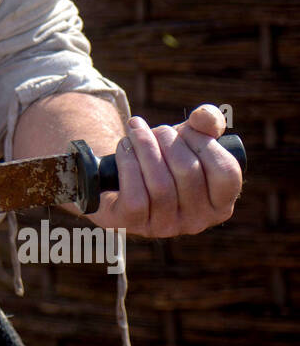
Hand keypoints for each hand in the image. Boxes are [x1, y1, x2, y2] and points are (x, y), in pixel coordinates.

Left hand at [86, 104, 242, 237]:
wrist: (118, 177)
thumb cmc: (164, 157)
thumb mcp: (189, 137)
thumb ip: (209, 122)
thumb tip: (203, 118)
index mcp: (219, 204)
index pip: (227, 173)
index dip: (205, 143)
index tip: (187, 129)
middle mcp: (197, 221)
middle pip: (188, 172)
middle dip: (168, 140)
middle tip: (155, 130)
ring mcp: (165, 227)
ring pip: (160, 183)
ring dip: (144, 146)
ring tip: (135, 131)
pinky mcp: (132, 223)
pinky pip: (135, 194)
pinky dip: (127, 162)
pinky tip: (124, 149)